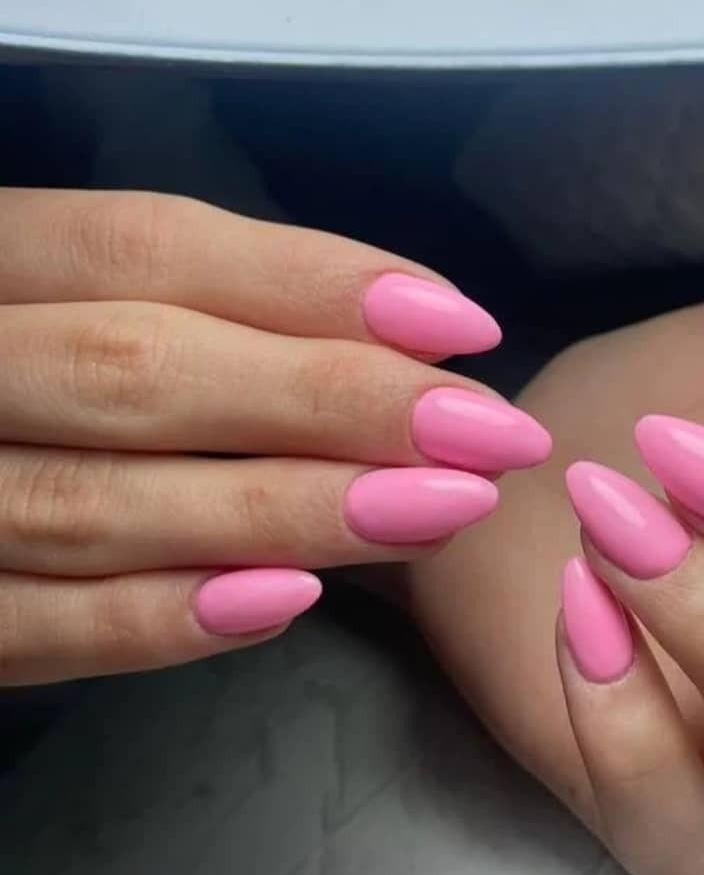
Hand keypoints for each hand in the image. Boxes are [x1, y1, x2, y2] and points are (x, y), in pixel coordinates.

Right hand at [0, 188, 549, 683]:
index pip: (153, 246)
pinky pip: (29, 627)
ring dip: (284, 510)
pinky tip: (284, 602)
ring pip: (100, 501)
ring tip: (433, 513)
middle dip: (335, 403)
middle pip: (144, 369)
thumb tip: (401, 345)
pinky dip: (156, 619)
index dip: (314, 282)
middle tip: (487, 434)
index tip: (460, 322)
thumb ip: (211, 312)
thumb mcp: (79, 299)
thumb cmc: (19, 357)